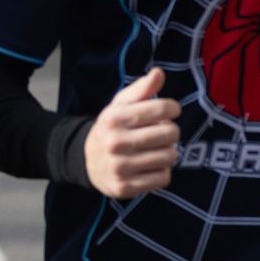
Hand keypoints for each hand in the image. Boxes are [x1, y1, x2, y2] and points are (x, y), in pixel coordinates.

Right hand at [83, 68, 180, 198]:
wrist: (87, 161)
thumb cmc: (112, 128)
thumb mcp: (121, 104)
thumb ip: (142, 88)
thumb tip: (159, 73)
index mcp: (114, 118)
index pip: (161, 109)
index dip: (172, 108)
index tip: (171, 111)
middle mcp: (115, 142)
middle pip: (169, 133)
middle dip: (172, 131)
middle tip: (163, 132)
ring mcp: (120, 167)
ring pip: (169, 156)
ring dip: (169, 152)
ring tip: (158, 149)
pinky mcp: (125, 187)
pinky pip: (163, 178)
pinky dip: (163, 171)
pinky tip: (151, 166)